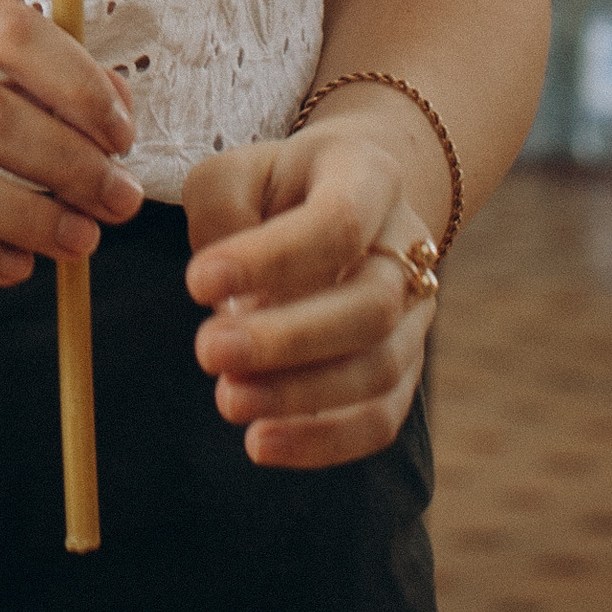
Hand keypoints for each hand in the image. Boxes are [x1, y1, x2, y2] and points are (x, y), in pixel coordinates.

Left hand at [182, 118, 439, 469]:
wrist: (339, 201)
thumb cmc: (275, 187)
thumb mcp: (237, 168)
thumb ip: (221, 206)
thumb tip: (225, 291)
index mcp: (371, 178)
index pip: (338, 223)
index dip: (272, 259)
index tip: (196, 282)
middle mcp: (409, 249)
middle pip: (372, 305)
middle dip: (287, 339)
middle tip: (207, 352)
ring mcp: (415, 314)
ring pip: (380, 370)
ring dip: (300, 396)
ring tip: (227, 400)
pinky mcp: (404, 370)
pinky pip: (380, 419)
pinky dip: (323, 442)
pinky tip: (260, 443)